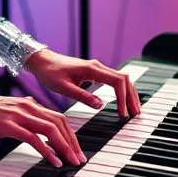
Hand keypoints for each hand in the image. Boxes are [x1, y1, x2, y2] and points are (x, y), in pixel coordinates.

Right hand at [0, 91, 85, 167]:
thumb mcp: (8, 111)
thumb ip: (23, 115)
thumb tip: (34, 122)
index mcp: (29, 104)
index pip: (58, 118)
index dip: (70, 134)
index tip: (76, 149)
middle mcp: (28, 107)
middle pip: (60, 123)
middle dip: (73, 142)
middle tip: (79, 158)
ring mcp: (19, 115)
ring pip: (50, 129)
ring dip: (64, 147)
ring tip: (70, 161)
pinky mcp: (9, 125)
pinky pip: (33, 138)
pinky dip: (47, 150)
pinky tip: (53, 160)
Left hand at [24, 49, 141, 118]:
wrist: (42, 62)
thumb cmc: (50, 73)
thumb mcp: (64, 88)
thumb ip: (82, 96)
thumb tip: (100, 105)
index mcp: (92, 69)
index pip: (117, 81)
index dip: (123, 98)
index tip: (122, 113)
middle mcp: (97, 67)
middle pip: (124, 80)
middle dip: (131, 97)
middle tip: (135, 114)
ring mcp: (97, 69)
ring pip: (121, 79)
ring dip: (128, 94)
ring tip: (132, 110)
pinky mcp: (94, 73)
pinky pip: (114, 81)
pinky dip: (122, 91)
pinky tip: (123, 101)